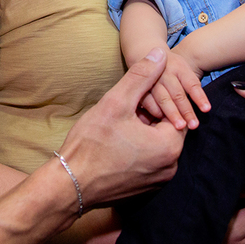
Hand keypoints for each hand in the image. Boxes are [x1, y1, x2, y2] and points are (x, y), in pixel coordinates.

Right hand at [59, 49, 184, 206]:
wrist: (70, 186)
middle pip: (167, 129)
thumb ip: (141, 76)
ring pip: (157, 145)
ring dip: (143, 132)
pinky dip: (139, 149)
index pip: (174, 111)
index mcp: (170, 146)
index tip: (132, 100)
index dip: (154, 100)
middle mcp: (171, 167)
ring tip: (118, 127)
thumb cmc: (91, 144)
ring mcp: (158, 181)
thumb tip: (160, 54)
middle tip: (124, 111)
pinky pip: (149, 161)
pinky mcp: (145, 189)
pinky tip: (117, 144)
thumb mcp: (116, 102)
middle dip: (149, 116)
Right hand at [140, 49, 209, 130]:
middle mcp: (166, 72)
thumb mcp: (182, 68)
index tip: (206, 109)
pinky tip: (162, 122)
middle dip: (186, 110)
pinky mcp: (140, 88)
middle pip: (178, 94)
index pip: (191, 83)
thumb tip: (203, 106)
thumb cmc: (170, 67)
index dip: (199, 97)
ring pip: (164, 99)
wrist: (144, 54)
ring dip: (172, 114)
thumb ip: (190, 84)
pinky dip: (156, 112)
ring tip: (180, 126)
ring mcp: (152, 80)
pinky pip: (149, 102)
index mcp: (179, 67)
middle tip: (194, 125)